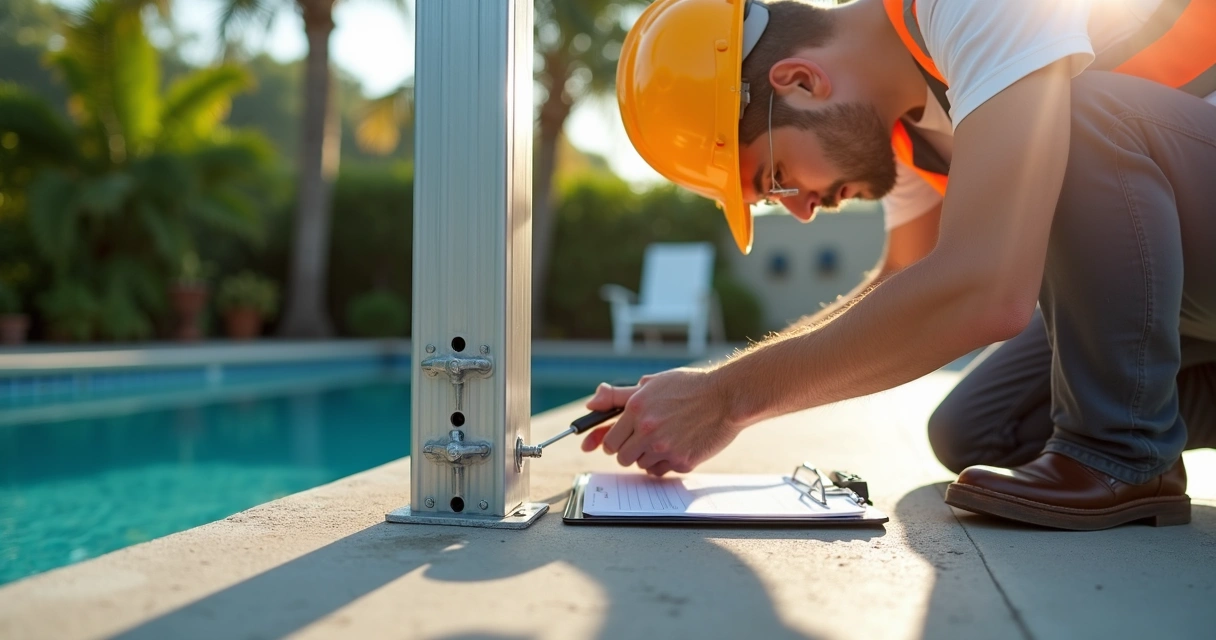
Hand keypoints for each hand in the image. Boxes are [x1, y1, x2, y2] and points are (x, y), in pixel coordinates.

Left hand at [579, 368, 741, 475]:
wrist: (727, 397)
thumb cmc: (690, 387)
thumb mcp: (651, 383)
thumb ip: (618, 396)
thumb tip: (591, 403)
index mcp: (636, 409)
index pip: (610, 440)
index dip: (612, 442)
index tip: (617, 442)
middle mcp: (648, 430)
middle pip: (621, 457)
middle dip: (628, 451)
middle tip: (642, 441)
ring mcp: (665, 448)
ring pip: (640, 465)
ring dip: (647, 457)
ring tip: (665, 439)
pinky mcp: (682, 461)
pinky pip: (660, 471)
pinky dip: (665, 463)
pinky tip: (676, 446)